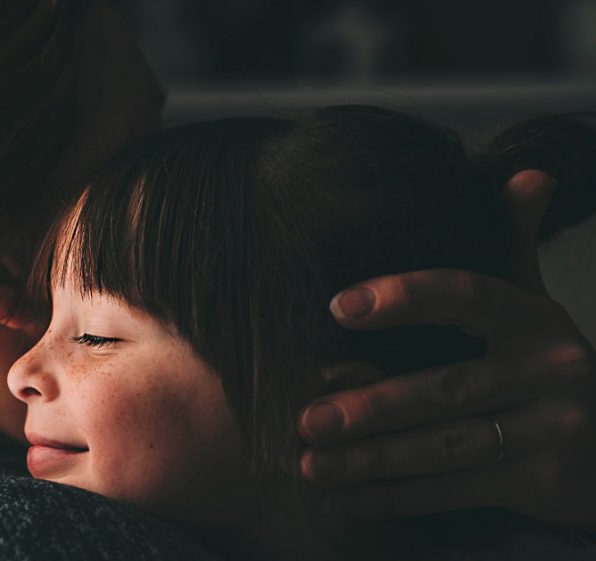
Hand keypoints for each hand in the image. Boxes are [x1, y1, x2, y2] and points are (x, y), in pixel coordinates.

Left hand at [297, 170, 595, 526]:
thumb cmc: (545, 365)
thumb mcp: (534, 304)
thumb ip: (514, 245)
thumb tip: (528, 174)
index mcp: (534, 318)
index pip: (466, 297)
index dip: (404, 298)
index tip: (338, 306)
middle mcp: (550, 370)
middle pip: (447, 389)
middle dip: (372, 405)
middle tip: (306, 415)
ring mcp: (552, 430)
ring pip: (446, 448)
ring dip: (373, 461)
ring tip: (310, 465)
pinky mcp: (543, 483)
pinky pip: (455, 492)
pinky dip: (396, 498)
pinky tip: (344, 499)